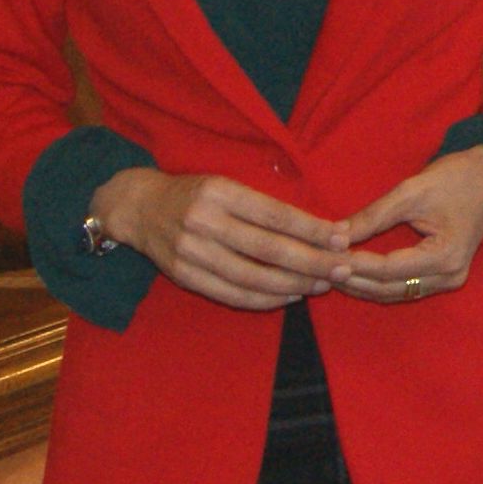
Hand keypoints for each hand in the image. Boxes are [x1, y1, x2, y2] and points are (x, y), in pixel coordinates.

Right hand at [92, 167, 347, 311]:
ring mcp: (191, 252)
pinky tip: (291, 295)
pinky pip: (232, 294)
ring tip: (322, 283)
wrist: (139, 208)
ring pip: (252, 277)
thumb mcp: (227, 184)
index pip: (275, 215)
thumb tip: (321, 227)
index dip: (312, 229)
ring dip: (293, 284)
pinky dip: (265, 299)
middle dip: (312, 261)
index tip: (342, 237)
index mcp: (220, 192)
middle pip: (268, 249)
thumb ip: (265, 205)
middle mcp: (203, 222)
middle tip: (343, 267)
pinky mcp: (183, 276)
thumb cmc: (196, 194)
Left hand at [330, 144, 482, 304]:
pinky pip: (405, 286)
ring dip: (362, 285)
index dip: (353, 263)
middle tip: (319, 268)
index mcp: (445, 256)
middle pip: (389, 288)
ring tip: (330, 272)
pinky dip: (378, 282)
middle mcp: (450, 276)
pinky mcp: (445, 276)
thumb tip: (334, 235)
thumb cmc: (455, 177)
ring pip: (395, 293)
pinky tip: (354, 273)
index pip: (387, 268)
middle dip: (353, 279)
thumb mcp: (411, 191)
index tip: (324, 255)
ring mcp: (450, 280)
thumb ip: (373, 216)